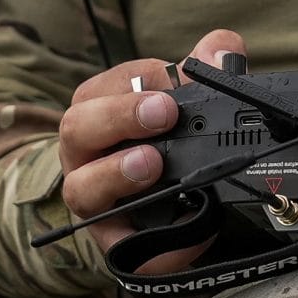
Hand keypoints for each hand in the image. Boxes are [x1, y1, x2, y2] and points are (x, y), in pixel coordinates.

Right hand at [57, 27, 243, 276]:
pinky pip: (124, 248)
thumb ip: (203, 70)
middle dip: (118, 117)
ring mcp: (94, 201)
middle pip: (76, 128)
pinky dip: (158, 245)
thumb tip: (222, 49)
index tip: (171, 88)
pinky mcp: (115, 243)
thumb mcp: (184, 102)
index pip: (104, 87)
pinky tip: (194, 231)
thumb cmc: (164, 144)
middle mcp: (85, 155)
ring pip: (81, 188)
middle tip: (162, 114)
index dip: (137, 83)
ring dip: (116, 174)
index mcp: (98, 111)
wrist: (167, 210)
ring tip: (152, 165)